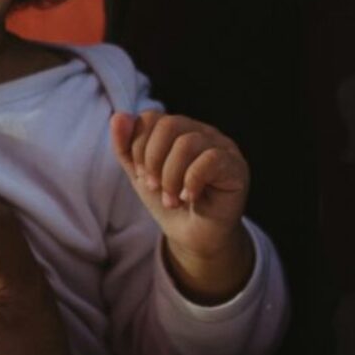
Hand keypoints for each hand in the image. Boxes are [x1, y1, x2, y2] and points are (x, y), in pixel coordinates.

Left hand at [110, 109, 254, 301]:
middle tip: (154, 188)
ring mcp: (222, 147)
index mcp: (179, 130)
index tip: (141, 175)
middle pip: (168, 125)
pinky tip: (190, 198)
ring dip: (171, 177)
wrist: (194, 238)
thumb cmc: (171, 202)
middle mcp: (202, 132)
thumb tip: (118, 117)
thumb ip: (126, 147)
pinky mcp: (236, 167)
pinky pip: (210, 160)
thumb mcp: (141, 176)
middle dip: (153, 161)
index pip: (152, 118)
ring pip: (187, 143)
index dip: (139, 146)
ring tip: (172, 200)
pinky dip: (192, 181)